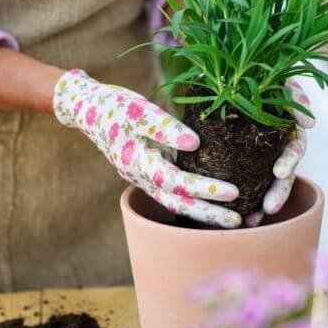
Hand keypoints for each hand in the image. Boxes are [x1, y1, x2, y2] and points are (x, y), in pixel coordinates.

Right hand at [54, 69, 241, 227]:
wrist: (89, 110)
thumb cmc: (115, 106)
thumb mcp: (139, 110)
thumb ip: (165, 127)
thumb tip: (196, 143)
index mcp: (138, 163)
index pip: (176, 182)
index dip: (204, 189)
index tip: (232, 192)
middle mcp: (141, 177)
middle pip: (177, 204)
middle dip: (208, 214)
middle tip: (239, 221)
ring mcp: (144, 178)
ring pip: (175, 203)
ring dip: (202, 213)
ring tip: (232, 220)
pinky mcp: (149, 172)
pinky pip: (173, 192)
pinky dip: (192, 200)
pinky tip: (213, 203)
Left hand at [246, 78, 314, 226]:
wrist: (226, 68)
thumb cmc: (254, 69)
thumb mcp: (276, 76)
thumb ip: (294, 93)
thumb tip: (310, 126)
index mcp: (286, 125)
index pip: (294, 147)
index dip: (289, 160)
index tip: (279, 171)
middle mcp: (276, 142)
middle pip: (283, 173)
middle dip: (278, 191)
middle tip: (269, 207)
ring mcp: (260, 152)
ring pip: (266, 182)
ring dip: (263, 201)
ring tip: (254, 221)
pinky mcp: (241, 157)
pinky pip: (246, 181)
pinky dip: (245, 199)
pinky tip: (238, 215)